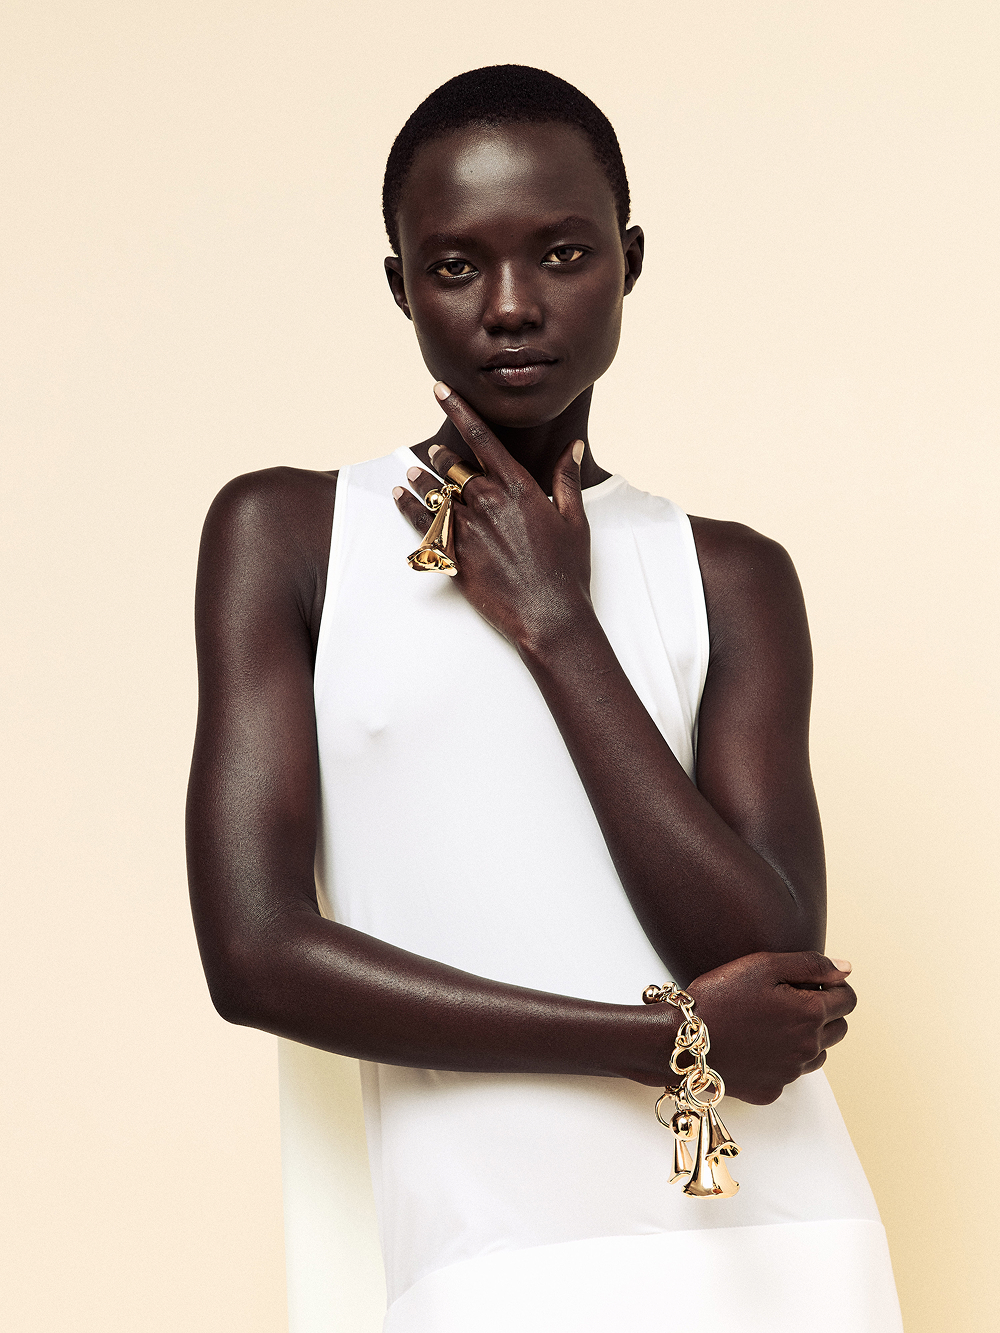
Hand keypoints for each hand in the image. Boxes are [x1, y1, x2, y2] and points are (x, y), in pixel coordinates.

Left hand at [394, 384, 593, 648]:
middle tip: (434, 451)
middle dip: (443, 455)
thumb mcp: (574, 520)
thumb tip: (573, 447)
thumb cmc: (567, 570)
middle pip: (453, 465)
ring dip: (422, 478)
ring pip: (434, 491)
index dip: (458, 408)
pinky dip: (408, 506)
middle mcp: (488, 502)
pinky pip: (422, 523)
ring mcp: (468, 528)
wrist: (550, 616)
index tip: (439, 389)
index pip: (480, 436)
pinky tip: (399, 495)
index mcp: (517, 488)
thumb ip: (566, 480)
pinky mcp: (454, 555)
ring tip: (412, 470)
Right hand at [682, 951, 856, 1104]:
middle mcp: (808, 1048)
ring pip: (819, 1053)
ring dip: (807, 1037)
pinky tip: (756, 1044)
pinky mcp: (773, 1090)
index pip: (848, 1000)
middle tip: (788, 999)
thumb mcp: (763, 965)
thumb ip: (810, 964)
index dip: (833, 985)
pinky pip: (791, 1073)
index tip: (809, 981)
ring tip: (771, 1022)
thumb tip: (846, 968)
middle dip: (824, 1011)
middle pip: (839, 1028)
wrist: (681, 1039)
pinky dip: (782, 1059)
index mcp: (810, 1014)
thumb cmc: (719, 996)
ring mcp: (791, 1073)